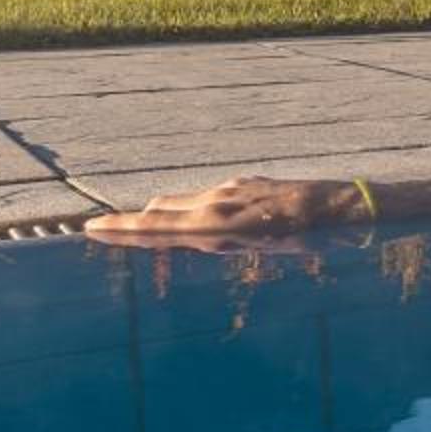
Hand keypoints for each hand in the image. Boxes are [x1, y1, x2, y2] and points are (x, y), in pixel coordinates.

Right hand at [84, 175, 369, 250]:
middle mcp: (218, 202)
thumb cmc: (308, 236)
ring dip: (161, 215)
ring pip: (184, 203)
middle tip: (100, 231)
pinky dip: (192, 210)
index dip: (122, 230)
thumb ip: (220, 237)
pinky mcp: (246, 185)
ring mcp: (232, 190)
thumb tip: (190, 228)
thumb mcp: (261, 245)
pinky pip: (209, 199)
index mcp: (217, 222)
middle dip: (132, 223)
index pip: (157, 227)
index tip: (90, 228)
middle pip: (161, 211)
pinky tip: (197, 221)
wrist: (340, 205)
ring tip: (141, 227)